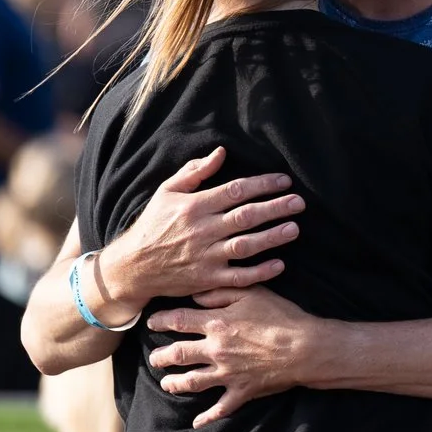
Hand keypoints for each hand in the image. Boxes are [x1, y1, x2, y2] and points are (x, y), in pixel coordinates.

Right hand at [101, 147, 302, 309]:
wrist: (132, 267)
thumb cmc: (152, 224)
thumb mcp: (166, 191)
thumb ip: (195, 171)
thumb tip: (221, 152)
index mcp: (194, 206)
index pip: (236, 191)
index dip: (263, 184)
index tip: (284, 181)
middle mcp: (202, 230)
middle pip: (246, 216)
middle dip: (275, 208)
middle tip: (299, 202)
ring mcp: (205, 257)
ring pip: (245, 246)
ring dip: (272, 237)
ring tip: (294, 228)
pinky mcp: (206, 280)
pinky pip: (238, 277)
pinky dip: (259, 273)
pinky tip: (279, 265)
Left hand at [147, 284, 325, 427]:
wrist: (306, 348)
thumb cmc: (281, 316)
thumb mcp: (252, 294)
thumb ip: (220, 293)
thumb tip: (195, 295)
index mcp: (217, 324)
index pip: (179, 321)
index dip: (161, 321)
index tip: (151, 322)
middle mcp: (216, 351)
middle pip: (178, 354)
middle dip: (161, 357)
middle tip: (154, 358)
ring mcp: (227, 375)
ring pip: (191, 382)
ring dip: (175, 383)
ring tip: (165, 383)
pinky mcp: (241, 392)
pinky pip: (220, 408)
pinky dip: (206, 417)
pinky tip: (196, 422)